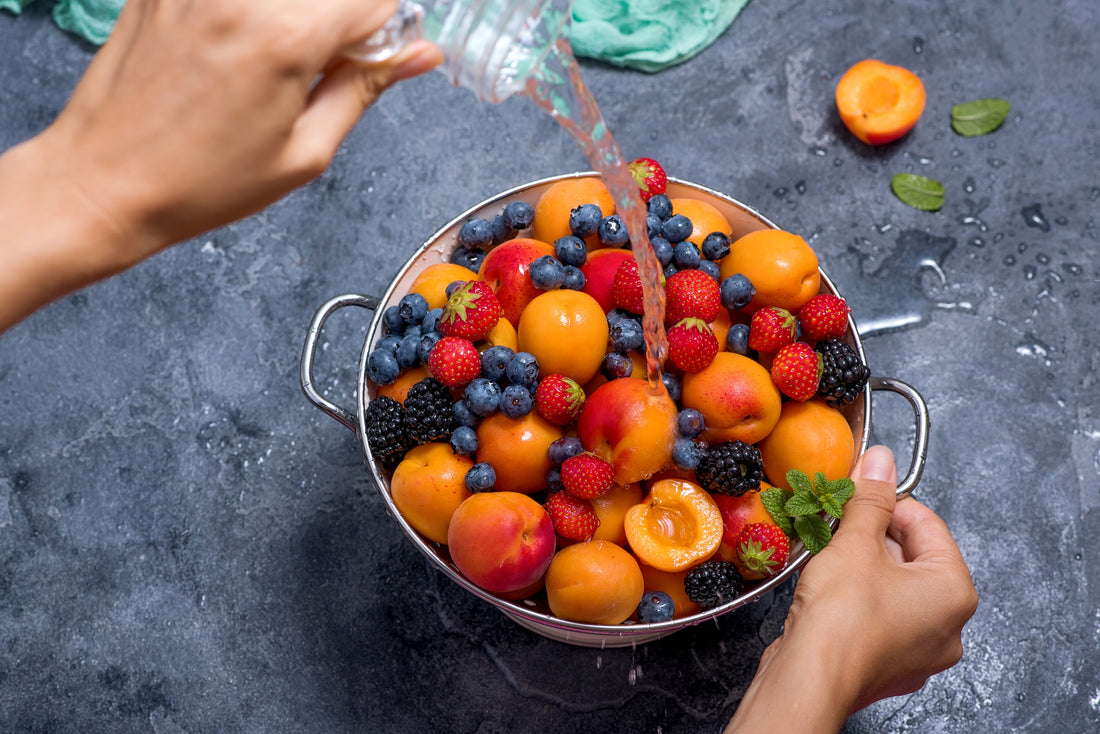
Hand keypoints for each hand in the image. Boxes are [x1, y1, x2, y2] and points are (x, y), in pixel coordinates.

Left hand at [0, 0, 441, 330]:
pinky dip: (248, 16)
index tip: (374, 58)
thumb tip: (421, 54)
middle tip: (319, 66)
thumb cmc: (201, 183)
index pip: (375, 0)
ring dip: (295, 18)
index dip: (386, 31)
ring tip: (272, 61)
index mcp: (285, 38)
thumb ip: (365, 87)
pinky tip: (232, 54)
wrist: (105, 182)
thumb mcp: (305, 152)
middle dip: (340, 20)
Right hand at [725, 446, 977, 732]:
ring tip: (831, 556)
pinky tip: (830, 591)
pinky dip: (858, 598)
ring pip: (895, 589)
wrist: (810, 678)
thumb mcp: (855, 542)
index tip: (860, 491)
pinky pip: (880, 617)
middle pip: (913, 557)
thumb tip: (881, 461)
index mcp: (954, 591)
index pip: (927, 524)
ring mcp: (920, 652)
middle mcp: (948, 626)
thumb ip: (870, 498)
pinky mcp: (889, 666)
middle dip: (874, 535)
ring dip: (864, 566)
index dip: (888, 502)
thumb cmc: (841, 617)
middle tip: (839, 523)